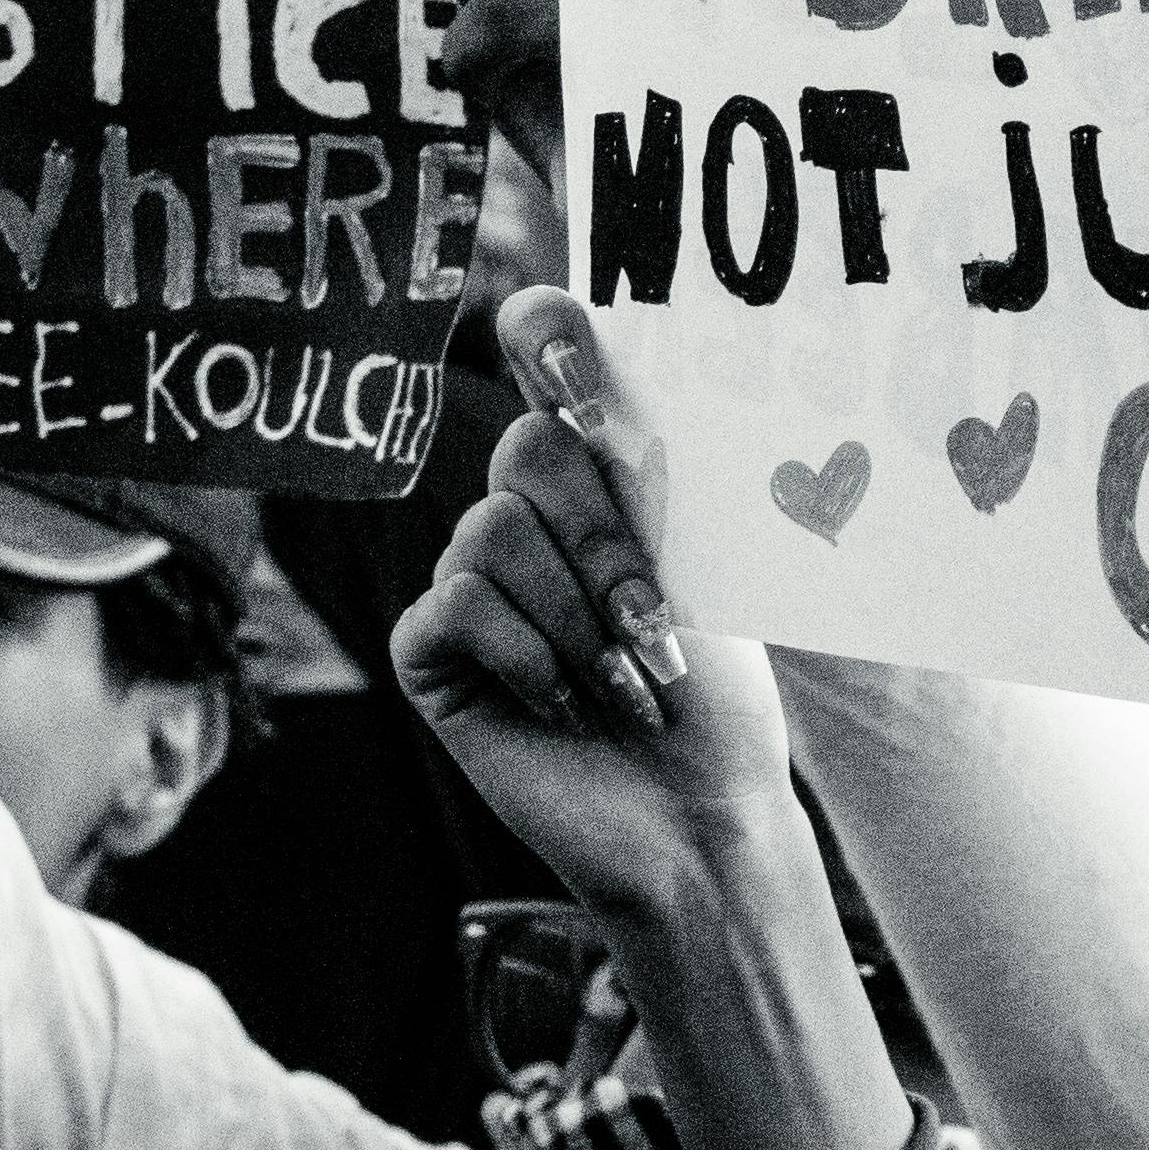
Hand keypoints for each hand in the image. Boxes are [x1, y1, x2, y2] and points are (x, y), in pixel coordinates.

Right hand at [388, 292, 796, 904]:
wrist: (699, 816)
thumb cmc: (716, 699)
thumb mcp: (701, 565)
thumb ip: (642, 468)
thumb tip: (584, 360)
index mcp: (603, 480)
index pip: (551, 363)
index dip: (545, 333)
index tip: (559, 340)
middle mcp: (530, 518)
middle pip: (527, 447)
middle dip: (602, 541)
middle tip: (653, 625)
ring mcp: (475, 582)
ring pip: (491, 531)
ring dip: (575, 618)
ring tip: (620, 683)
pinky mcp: (432, 652)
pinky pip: (454, 601)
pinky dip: (523, 655)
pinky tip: (559, 703)